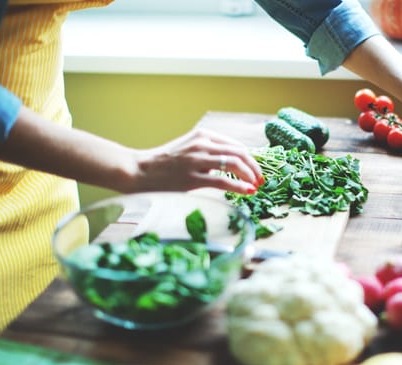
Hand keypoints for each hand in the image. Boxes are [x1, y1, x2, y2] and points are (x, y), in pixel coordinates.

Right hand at [133, 127, 262, 193]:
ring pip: (234, 164)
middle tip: (261, 179)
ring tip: (256, 185)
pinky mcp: (192, 176)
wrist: (139, 171)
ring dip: (250, 176)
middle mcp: (202, 143)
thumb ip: (210, 153)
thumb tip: (233, 165)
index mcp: (203, 135)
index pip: (236, 146)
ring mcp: (197, 159)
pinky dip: (238, 186)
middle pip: (239, 153)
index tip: (257, 170)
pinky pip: (222, 180)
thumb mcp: (189, 149)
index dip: (251, 159)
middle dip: (254, 167)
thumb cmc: (165, 163)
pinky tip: (247, 192)